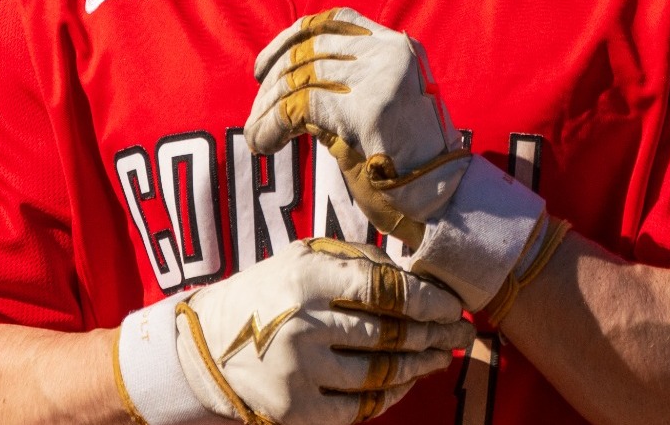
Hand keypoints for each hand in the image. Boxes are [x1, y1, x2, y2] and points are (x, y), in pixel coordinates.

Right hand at [112, 237, 472, 424]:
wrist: (208, 345)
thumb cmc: (270, 293)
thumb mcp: (305, 259)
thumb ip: (359, 262)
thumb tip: (421, 279)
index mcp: (307, 278)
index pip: (387, 290)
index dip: (430, 300)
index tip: (453, 305)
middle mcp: (303, 325)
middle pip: (392, 334)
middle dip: (435, 334)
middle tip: (461, 332)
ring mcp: (299, 372)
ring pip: (383, 373)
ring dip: (422, 366)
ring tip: (442, 356)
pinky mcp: (296, 411)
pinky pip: (362, 407)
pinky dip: (392, 395)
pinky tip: (407, 381)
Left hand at [244, 9, 566, 315]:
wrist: (445, 201)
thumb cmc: (409, 162)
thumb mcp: (385, 104)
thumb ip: (351, 81)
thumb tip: (292, 75)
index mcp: (398, 46)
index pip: (335, 20)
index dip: (291, 38)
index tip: (263, 67)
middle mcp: (391, 53)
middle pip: (311, 49)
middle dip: (273, 82)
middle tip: (256, 113)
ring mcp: (381, 78)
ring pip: (301, 77)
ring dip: (267, 108)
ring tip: (255, 135)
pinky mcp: (368, 110)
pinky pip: (301, 107)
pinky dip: (272, 124)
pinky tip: (264, 143)